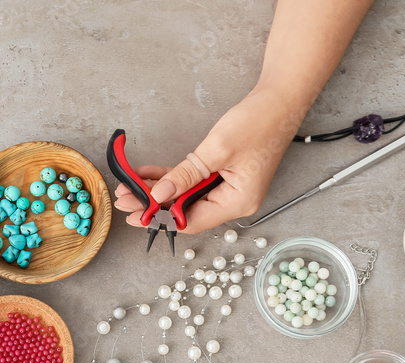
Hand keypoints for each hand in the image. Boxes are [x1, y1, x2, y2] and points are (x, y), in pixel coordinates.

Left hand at [114, 87, 297, 232]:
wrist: (280, 100)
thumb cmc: (259, 122)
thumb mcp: (216, 151)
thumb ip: (185, 175)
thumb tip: (159, 194)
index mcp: (238, 202)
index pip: (191, 220)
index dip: (160, 218)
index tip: (134, 214)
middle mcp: (233, 201)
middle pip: (185, 210)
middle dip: (154, 204)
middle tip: (124, 197)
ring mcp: (228, 189)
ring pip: (185, 197)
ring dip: (158, 191)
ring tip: (129, 186)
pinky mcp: (222, 175)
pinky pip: (191, 183)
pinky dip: (171, 179)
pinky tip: (147, 175)